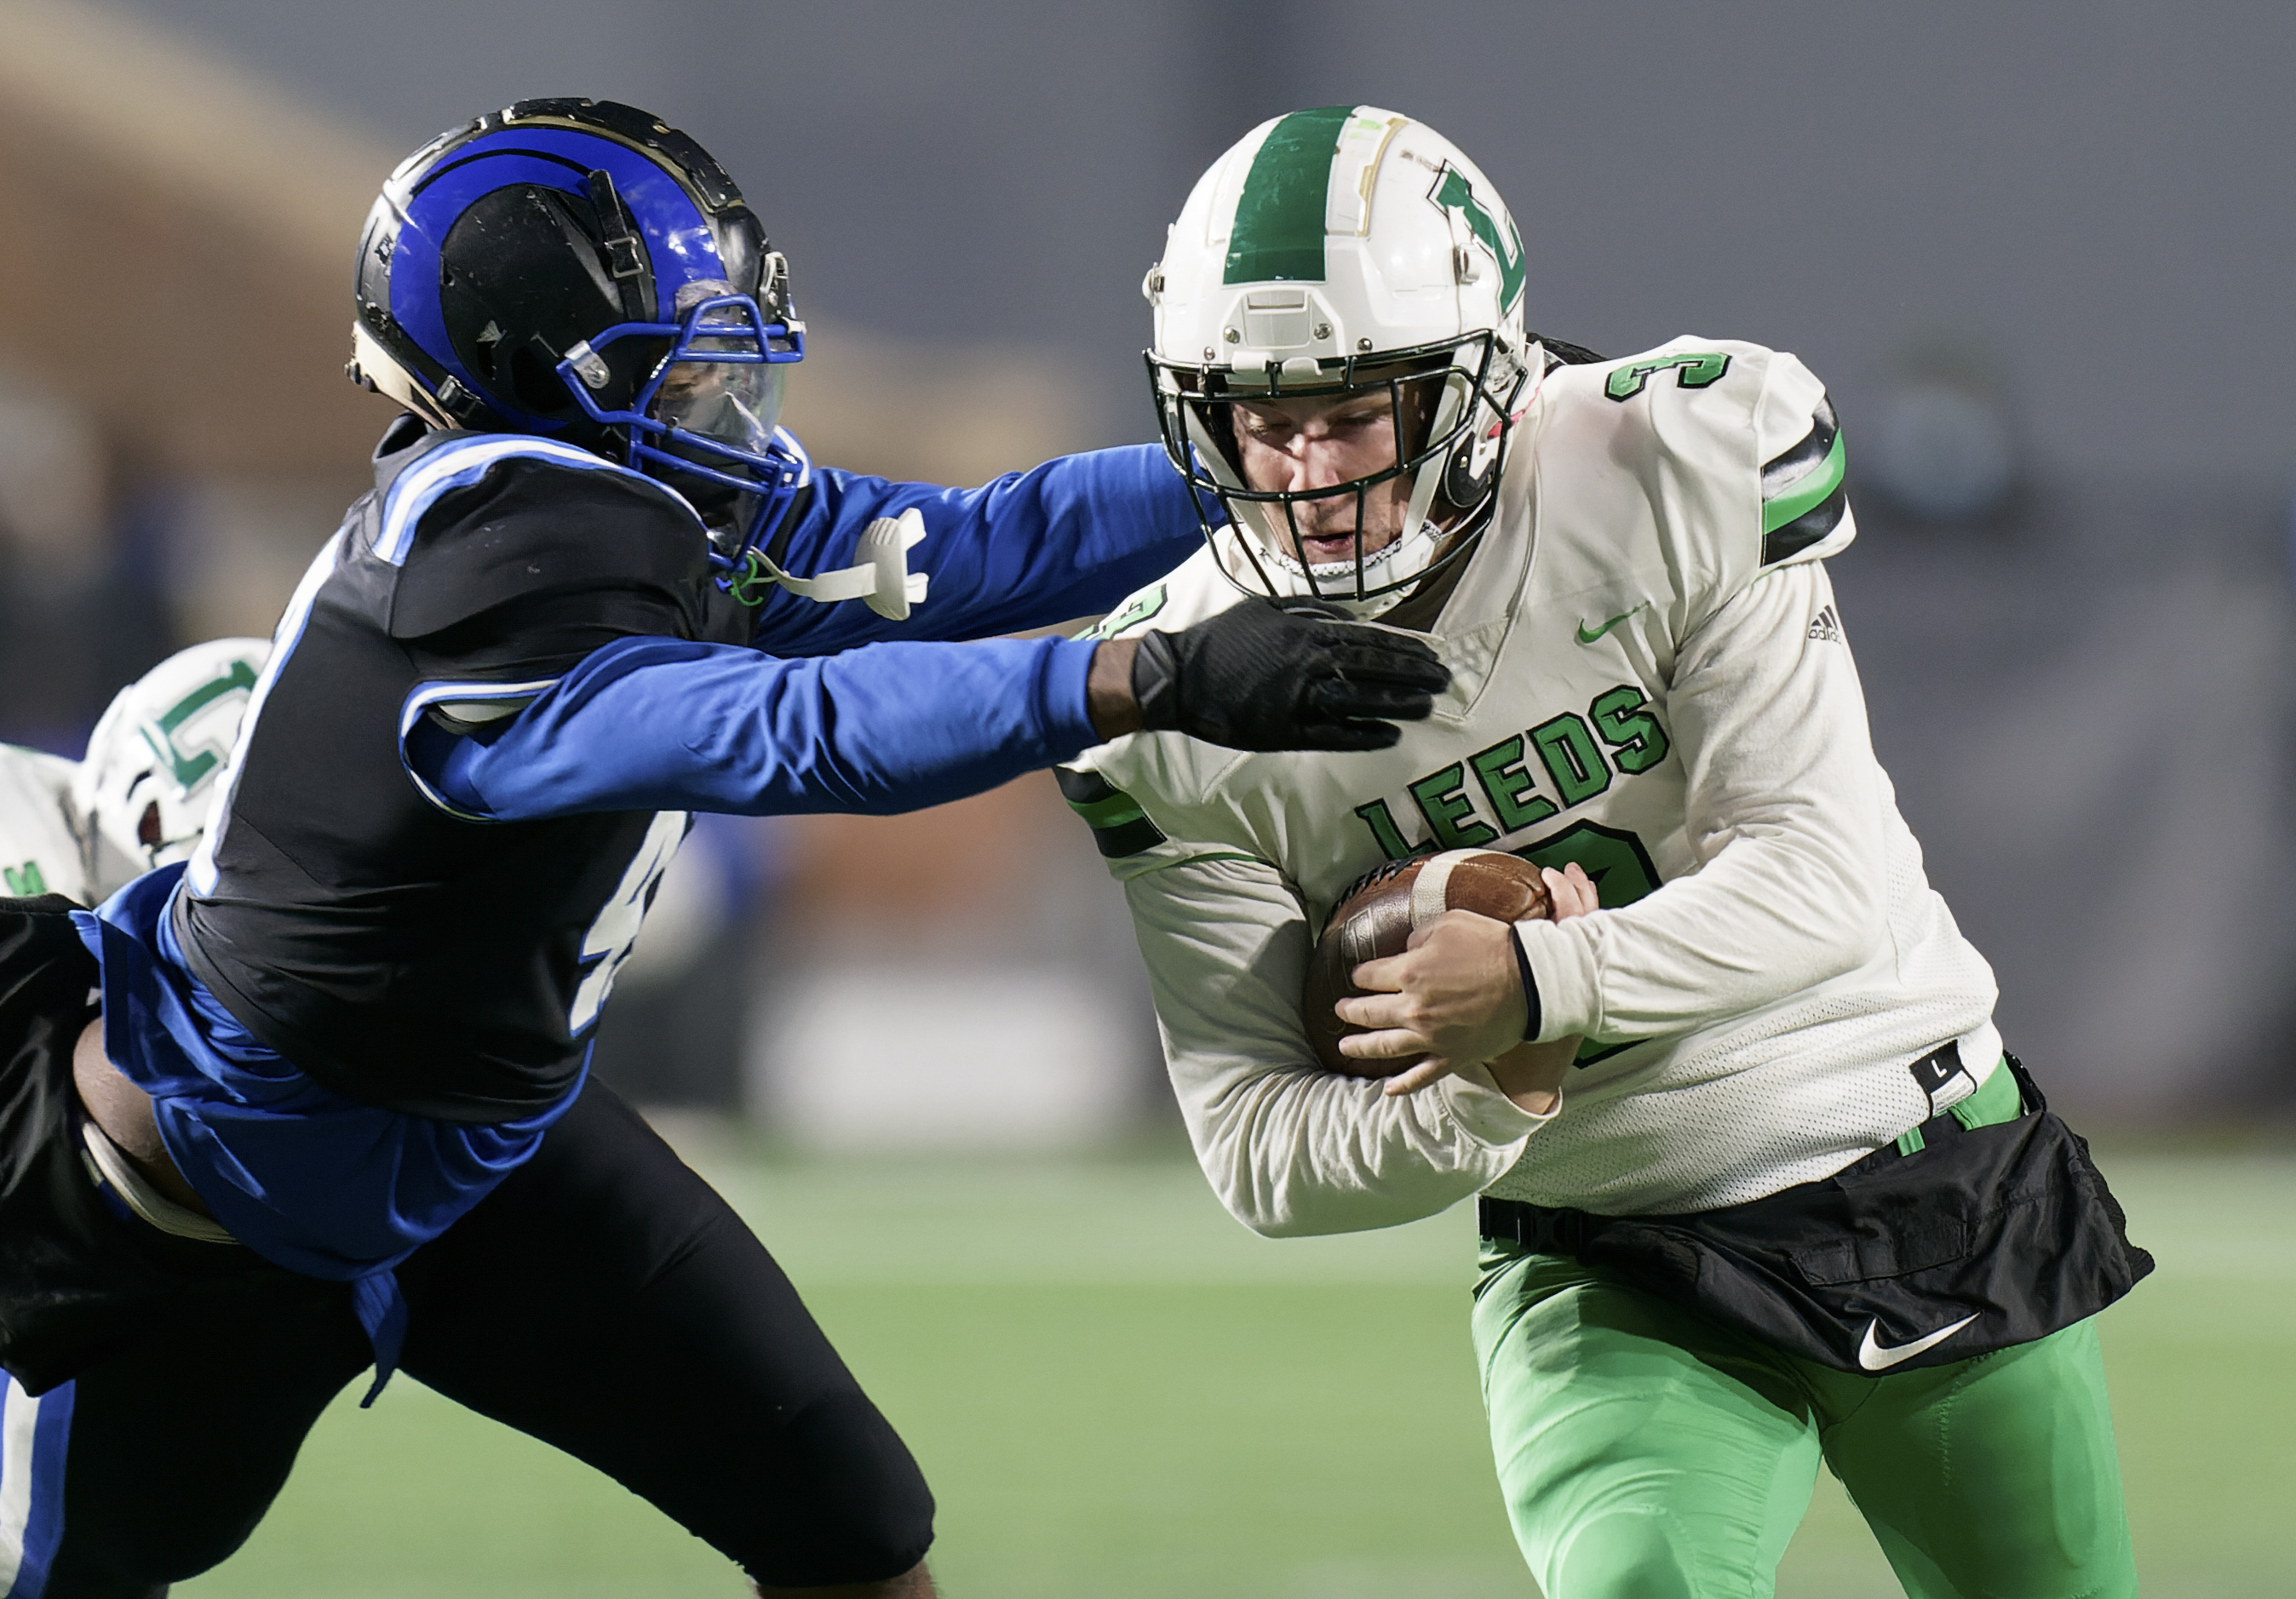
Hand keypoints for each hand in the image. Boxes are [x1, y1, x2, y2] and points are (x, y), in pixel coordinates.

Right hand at [1124, 599, 1449, 751]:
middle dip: (1413, 675)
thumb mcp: (1265, 608)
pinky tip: (1390, 736)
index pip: (1369, 642)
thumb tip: (1349, 619)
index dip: (1404, 650)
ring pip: (1360, 702)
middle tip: (1444, 681)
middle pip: (1373, 670)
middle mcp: (1308, 664)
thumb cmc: (1222, 640)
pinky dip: (1364, 736)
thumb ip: (1310, 610)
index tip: (1432, 656)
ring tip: (1428, 708)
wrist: (1180, 677)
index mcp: (1306, 632)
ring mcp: (1298, 699)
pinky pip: (1333, 735)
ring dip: (1398, 705)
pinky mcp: (1285, 731)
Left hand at [1334, 864, 1597, 1102]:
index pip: (1369, 976)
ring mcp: (1431, 1037)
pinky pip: (1422, 1076)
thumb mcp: (1449, 923)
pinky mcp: (1452, 1056)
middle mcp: (1413, 1008)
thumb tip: (1405, 950)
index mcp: (1410, 972)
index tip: (1358, 976)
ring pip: (1385, 1047)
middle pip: (1369, 1013)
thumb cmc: (1491, 945)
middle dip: (1349, 1011)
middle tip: (1339, 1011)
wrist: (1531, 981)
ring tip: (1345, 1047)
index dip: (1360, 975)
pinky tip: (1388, 1089)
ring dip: (1361, 1047)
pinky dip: (1404, 1085)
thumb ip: (1419, 936)